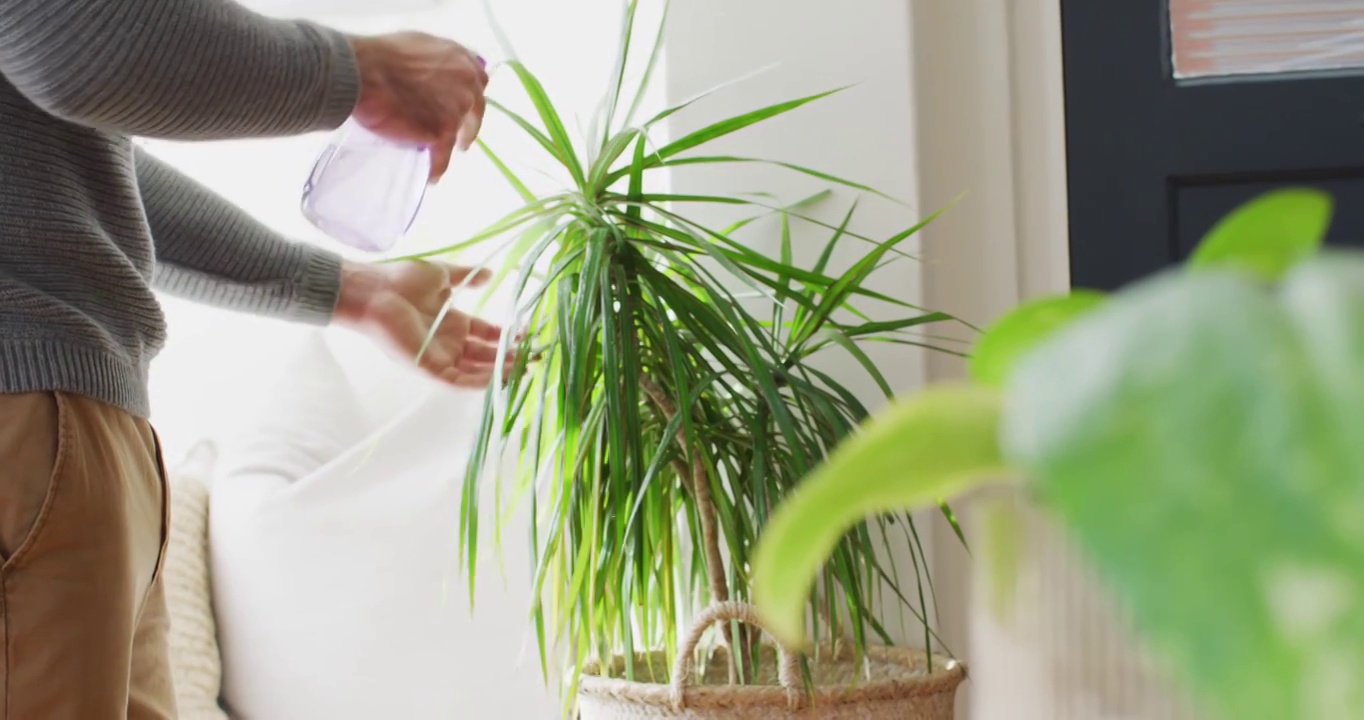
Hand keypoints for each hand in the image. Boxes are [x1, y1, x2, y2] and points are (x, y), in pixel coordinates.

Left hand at [334, 260, 516, 387]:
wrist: (374, 291)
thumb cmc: (402, 280)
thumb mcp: (442, 275)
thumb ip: (466, 277)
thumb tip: (489, 273)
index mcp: (452, 322)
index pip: (485, 335)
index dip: (506, 337)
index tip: (527, 334)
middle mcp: (449, 342)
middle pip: (485, 355)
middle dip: (509, 356)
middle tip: (533, 354)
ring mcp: (440, 356)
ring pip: (475, 371)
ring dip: (498, 371)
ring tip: (523, 367)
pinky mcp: (429, 367)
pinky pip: (457, 381)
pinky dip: (477, 382)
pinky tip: (497, 379)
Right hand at [347, 32, 487, 180]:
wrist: (363, 72)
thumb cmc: (379, 56)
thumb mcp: (417, 45)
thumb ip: (435, 61)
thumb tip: (435, 75)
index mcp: (459, 58)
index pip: (478, 80)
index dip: (471, 95)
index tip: (467, 107)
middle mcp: (465, 82)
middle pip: (476, 109)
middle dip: (469, 125)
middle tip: (462, 139)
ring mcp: (456, 107)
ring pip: (459, 133)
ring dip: (452, 145)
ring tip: (441, 155)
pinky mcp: (443, 130)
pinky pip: (442, 155)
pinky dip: (437, 167)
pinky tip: (432, 175)